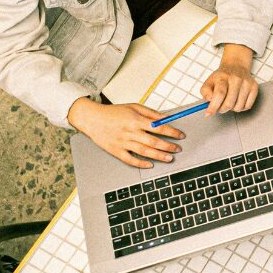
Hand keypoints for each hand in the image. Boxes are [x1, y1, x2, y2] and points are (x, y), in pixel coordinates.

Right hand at [67, 98, 183, 168]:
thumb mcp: (134, 107)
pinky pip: (130, 160)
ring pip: (144, 151)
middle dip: (168, 146)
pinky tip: (150, 165)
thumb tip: (166, 118)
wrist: (92, 118)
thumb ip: (151, 113)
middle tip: (178, 149)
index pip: (159, 127)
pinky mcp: (116, 151)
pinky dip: (140, 163)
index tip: (180, 135)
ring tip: (169, 158)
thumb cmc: (114, 112)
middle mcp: (130, 132)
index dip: (172, 132)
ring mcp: (123, 142)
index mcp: (136, 120)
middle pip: (153, 141)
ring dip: (158, 156)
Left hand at [201, 43, 257, 115]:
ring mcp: (247, 83)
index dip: (214, 106)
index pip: (219, 94)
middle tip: (219, 107)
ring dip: (232, 108)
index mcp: (223, 77)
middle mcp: (236, 79)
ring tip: (229, 101)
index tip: (209, 114)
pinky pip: (247, 106)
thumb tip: (209, 101)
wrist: (236, 66)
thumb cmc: (222, 77)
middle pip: (229, 103)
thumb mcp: (209, 81)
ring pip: (238, 107)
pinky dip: (241, 107)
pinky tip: (237, 100)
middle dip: (222, 109)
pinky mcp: (254, 87)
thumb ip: (205, 92)